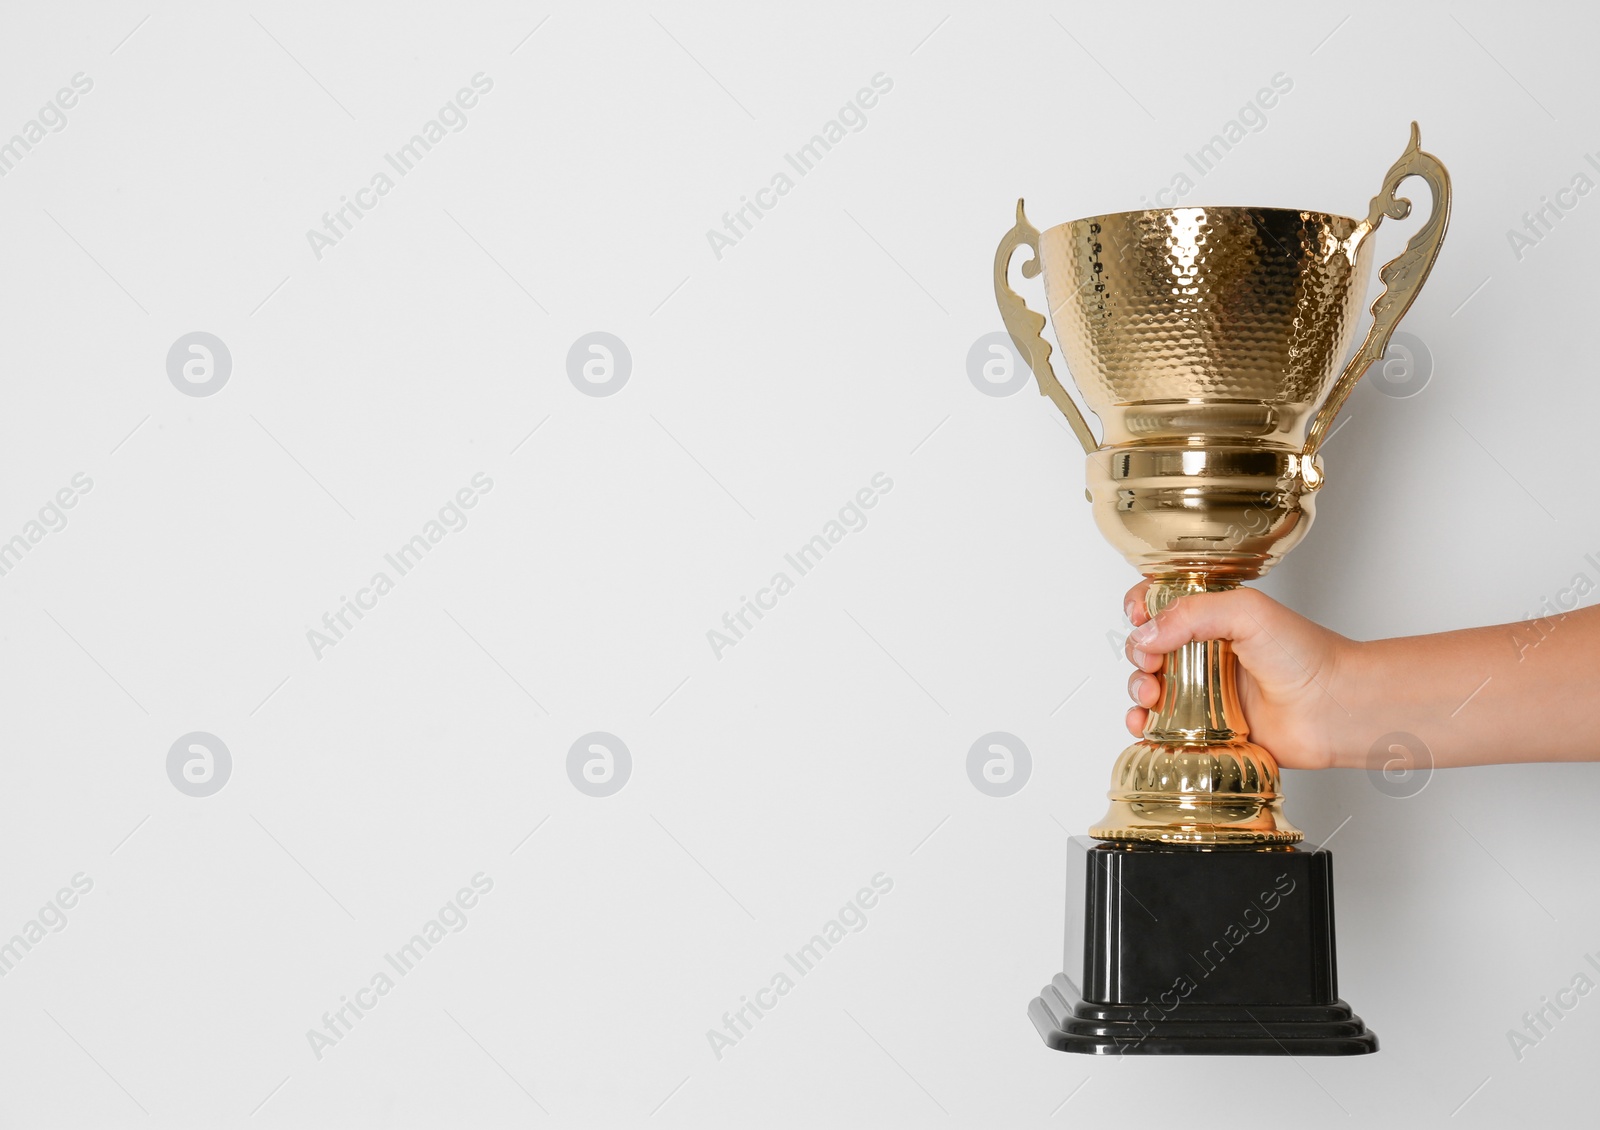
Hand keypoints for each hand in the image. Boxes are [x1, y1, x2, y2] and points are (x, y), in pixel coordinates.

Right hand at [1121, 581, 1355, 769]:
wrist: (1332, 708)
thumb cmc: (1304, 654)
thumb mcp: (1246, 611)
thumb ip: (1191, 614)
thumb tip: (1145, 634)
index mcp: (1213, 617)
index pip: (1161, 604)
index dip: (1142, 608)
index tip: (1139, 617)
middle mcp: (1205, 652)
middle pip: (1148, 647)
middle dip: (1137, 654)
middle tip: (1150, 663)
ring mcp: (1204, 691)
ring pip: (1150, 687)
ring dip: (1137, 689)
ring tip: (1150, 696)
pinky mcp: (1206, 727)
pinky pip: (1163, 727)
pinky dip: (1144, 725)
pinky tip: (1145, 724)